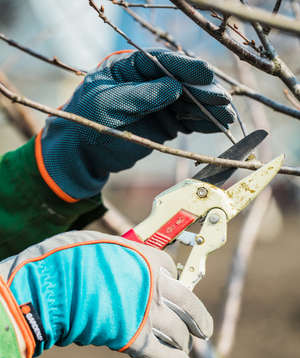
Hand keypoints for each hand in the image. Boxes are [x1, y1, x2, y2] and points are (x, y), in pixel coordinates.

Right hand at [1, 231, 212, 357]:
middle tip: (203, 329)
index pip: (174, 269)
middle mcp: (156, 287)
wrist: (52, 285)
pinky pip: (159, 354)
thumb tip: (126, 261)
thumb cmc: (71, 257)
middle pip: (189, 305)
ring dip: (185, 340)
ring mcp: (147, 314)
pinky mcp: (133, 340)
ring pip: (178, 332)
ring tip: (187, 346)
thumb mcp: (103, 244)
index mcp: (150, 259)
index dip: (174, 277)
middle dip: (199, 318)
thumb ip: (124, 256)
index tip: (174, 284)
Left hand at [36, 48, 234, 200]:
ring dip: (209, 110)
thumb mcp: (110, 104)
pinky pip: (188, 121)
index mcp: (133, 68)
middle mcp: (150, 82)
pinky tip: (218, 126)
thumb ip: (142, 95)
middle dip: (204, 92)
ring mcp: (160, 103)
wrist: (82, 151)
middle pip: (183, 82)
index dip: (187, 68)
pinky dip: (202, 124)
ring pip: (190, 102)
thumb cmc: (88, 121)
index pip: (164, 63)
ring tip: (228, 118)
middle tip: (223, 102)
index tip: (206, 74)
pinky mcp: (165, 123)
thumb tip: (175, 87)